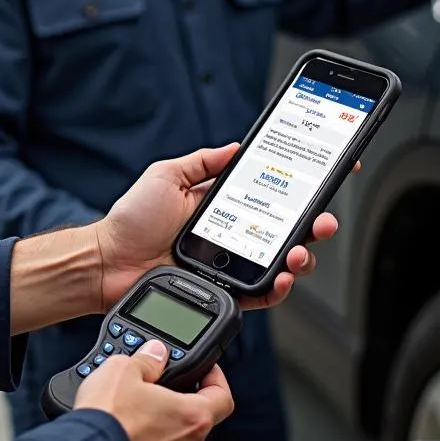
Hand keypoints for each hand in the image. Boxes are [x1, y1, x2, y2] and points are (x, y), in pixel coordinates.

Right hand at [74, 340, 233, 440]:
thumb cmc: (107, 417)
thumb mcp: (123, 368)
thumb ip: (147, 359)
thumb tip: (155, 354)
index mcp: (192, 418)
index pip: (222, 397)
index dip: (215, 380)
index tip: (205, 372)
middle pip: (195, 423)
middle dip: (177, 407)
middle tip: (154, 394)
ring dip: (160, 432)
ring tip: (131, 418)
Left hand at [93, 144, 342, 312]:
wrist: (108, 260)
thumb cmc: (131, 218)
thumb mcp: (166, 175)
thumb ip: (201, 162)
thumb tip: (236, 147)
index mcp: (222, 204)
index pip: (271, 192)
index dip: (302, 186)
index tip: (330, 172)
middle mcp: (233, 234)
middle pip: (287, 230)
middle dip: (314, 224)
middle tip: (324, 219)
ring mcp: (231, 264)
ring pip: (281, 263)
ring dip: (301, 256)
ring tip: (301, 249)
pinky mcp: (225, 291)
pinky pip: (260, 293)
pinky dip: (278, 287)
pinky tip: (283, 277)